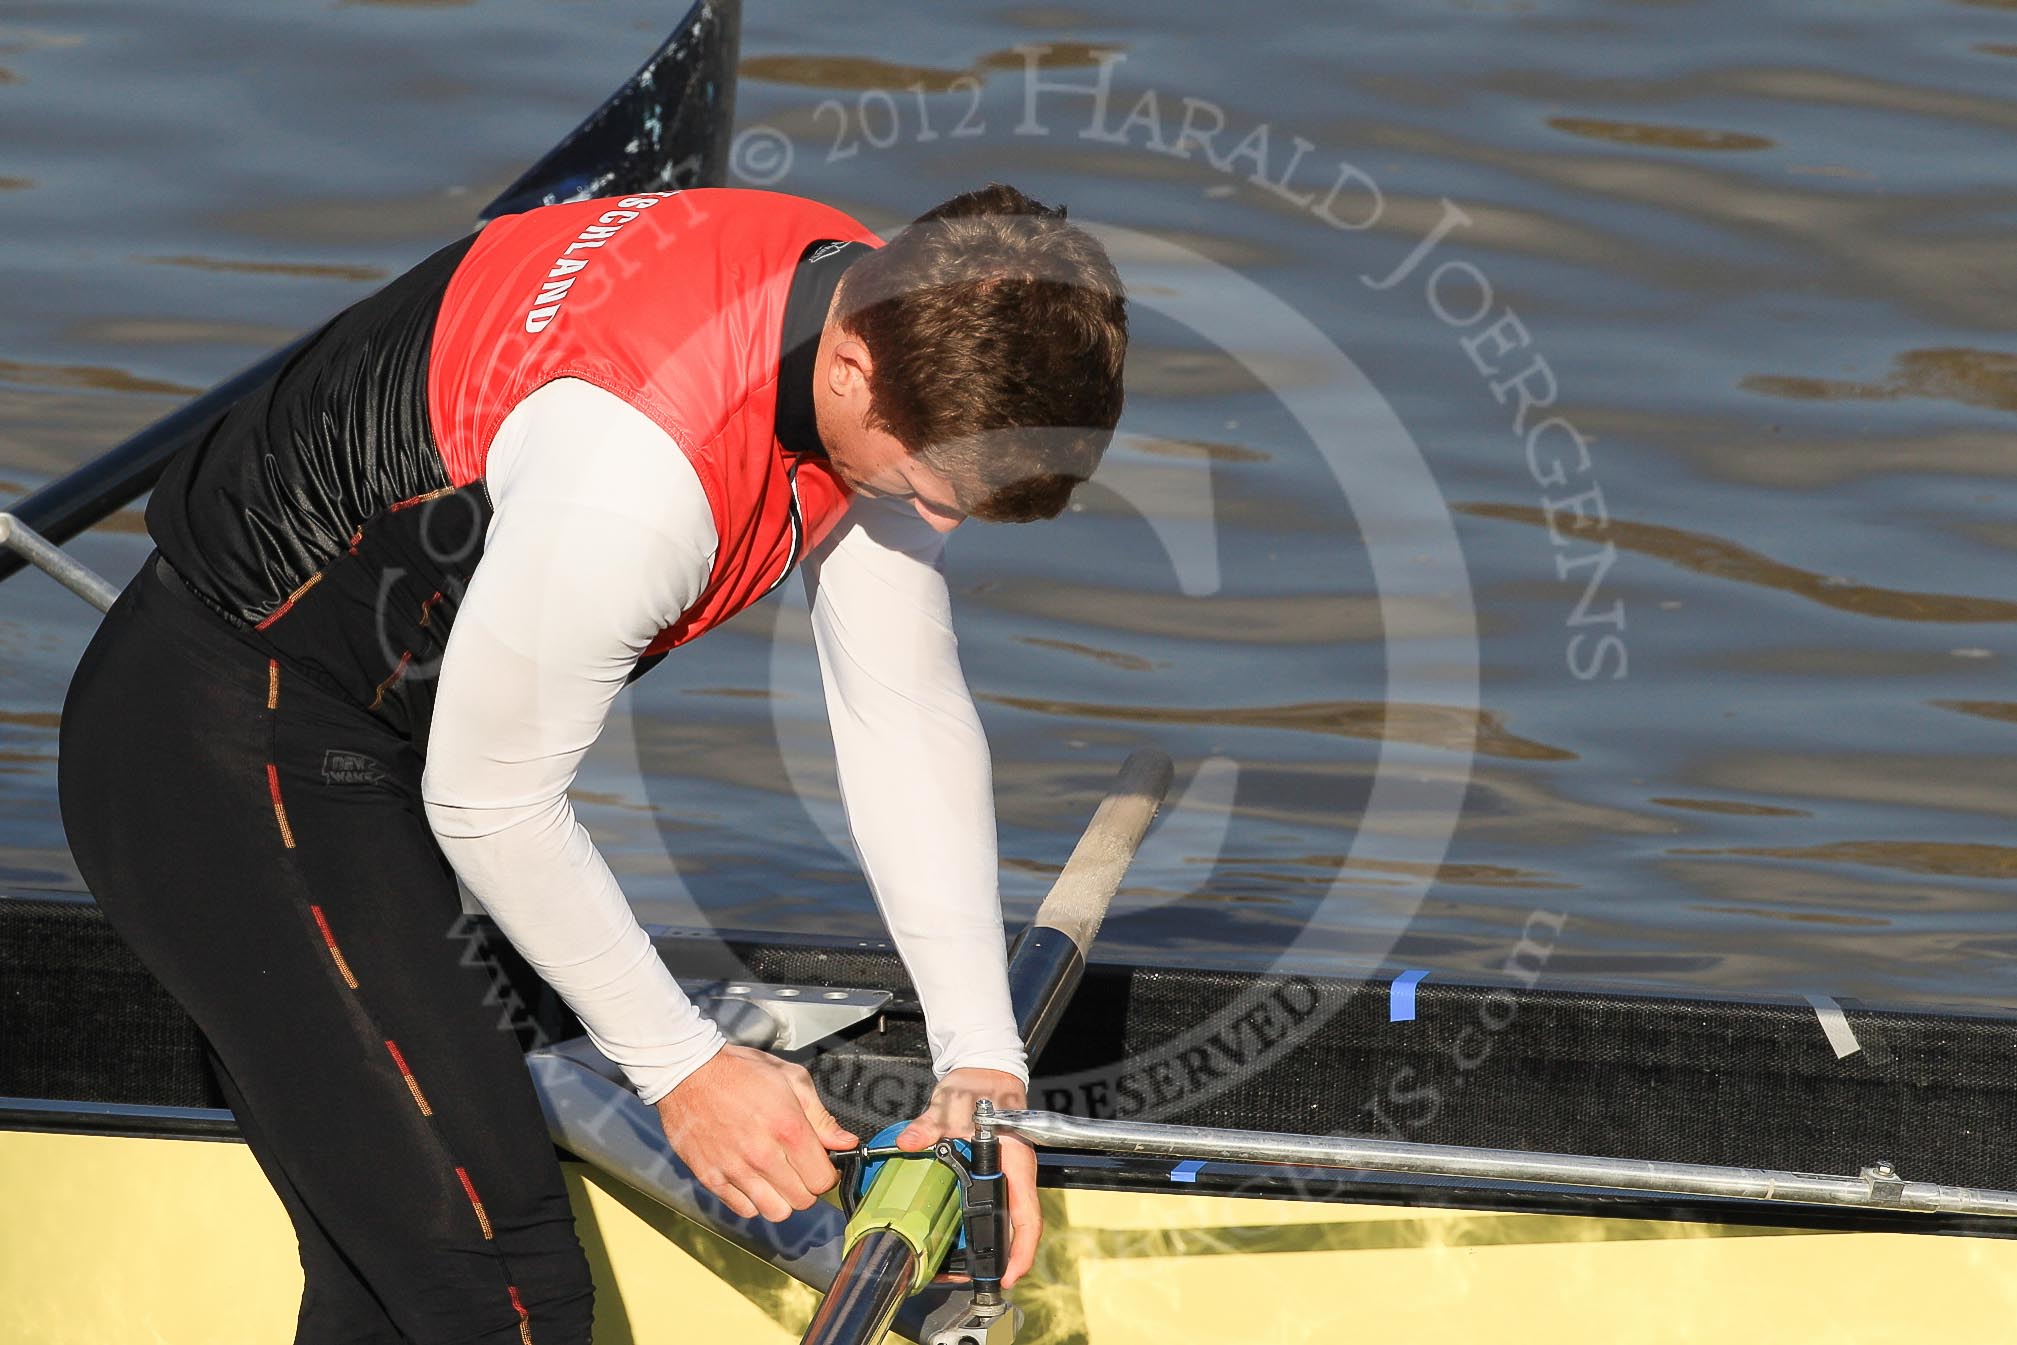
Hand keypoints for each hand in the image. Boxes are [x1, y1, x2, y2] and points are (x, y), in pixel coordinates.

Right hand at [655, 1043, 859, 1220]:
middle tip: (798, 1168)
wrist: (688, 1072)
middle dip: (806, 1187)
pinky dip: (752, 1200)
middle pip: (802, 1200)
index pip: (822, 1179)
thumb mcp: (791, 1079)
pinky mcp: (711, 1178)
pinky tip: (752, 1179)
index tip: (821, 1164)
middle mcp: (763, 1155)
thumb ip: (821, 1116)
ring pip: (775, 1212)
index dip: (827, 1173)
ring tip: (776, 1178)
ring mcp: (735, 1170)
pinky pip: (744, 1209)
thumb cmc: (741, 1072)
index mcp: (788, 1129)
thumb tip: (846, 1143)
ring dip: (782, 1199)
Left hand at [893, 1067, 1039, 1289]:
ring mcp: (1008, 1176)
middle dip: (1003, 1258)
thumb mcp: (952, 1106)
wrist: (984, 1073)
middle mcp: (1016, 1174)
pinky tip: (961, 1237)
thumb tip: (909, 1141)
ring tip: (965, 1268)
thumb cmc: (979, 1088)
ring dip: (992, 1244)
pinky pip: (995, 1207)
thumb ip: (931, 1126)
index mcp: (1015, 1163)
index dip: (1021, 1250)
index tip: (1009, 1274)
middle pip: (1018, 1227)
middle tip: (977, 1280)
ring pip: (1007, 1220)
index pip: (1028, 1216)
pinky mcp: (996, 1174)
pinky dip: (982, 1226)